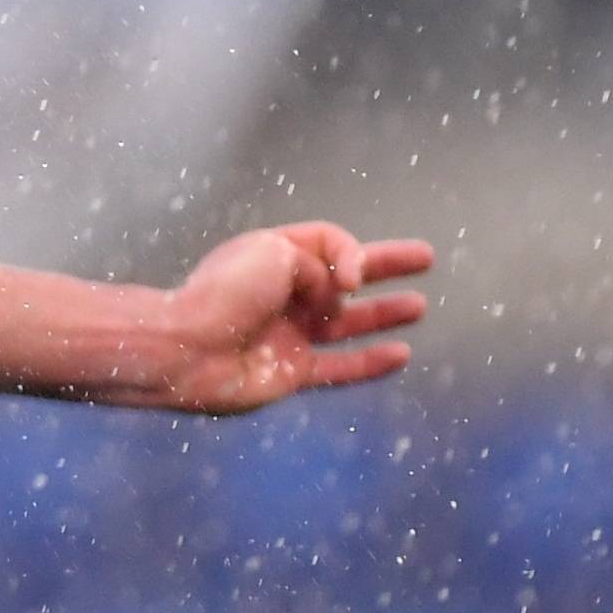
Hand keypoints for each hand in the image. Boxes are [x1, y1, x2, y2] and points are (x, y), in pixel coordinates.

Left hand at [156, 223, 433, 413]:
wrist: (187, 349)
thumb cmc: (225, 293)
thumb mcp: (277, 251)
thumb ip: (322, 263)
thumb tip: (338, 297)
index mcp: (275, 255)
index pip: (329, 241)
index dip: (352, 253)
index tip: (352, 277)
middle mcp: (285, 293)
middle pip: (346, 276)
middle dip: (386, 265)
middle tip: (425, 257)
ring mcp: (289, 333)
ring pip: (348, 322)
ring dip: (384, 314)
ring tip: (419, 306)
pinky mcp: (291, 371)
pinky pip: (340, 367)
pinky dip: (371, 362)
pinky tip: (401, 355)